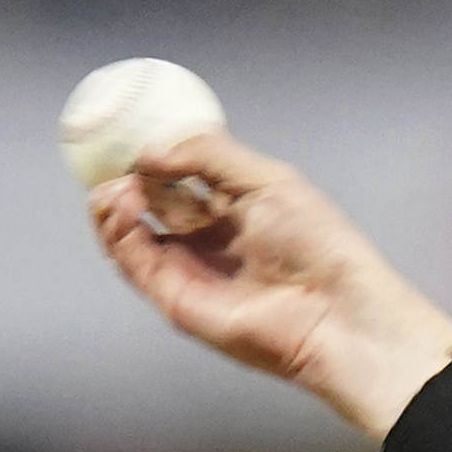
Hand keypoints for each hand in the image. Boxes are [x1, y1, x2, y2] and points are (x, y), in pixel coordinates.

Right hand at [87, 129, 451, 440]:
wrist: (340, 312)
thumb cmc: (320, 246)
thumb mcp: (268, 179)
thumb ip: (208, 154)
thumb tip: (150, 152)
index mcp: (233, 212)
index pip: (176, 181)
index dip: (150, 161)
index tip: (130, 138)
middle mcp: (207, 242)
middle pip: (145, 207)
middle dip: (123, 181)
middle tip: (116, 162)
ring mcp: (189, 272)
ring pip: (128, 236)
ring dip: (111, 205)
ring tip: (119, 185)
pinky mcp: (176, 300)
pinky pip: (132, 263)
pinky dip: (117, 232)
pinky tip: (125, 204)